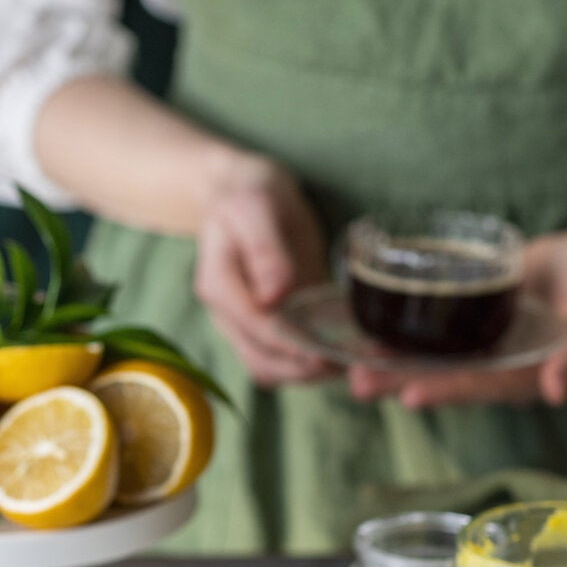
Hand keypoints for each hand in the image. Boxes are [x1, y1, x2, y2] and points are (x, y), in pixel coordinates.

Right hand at [194, 154, 336, 385]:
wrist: (245, 191)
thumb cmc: (251, 192)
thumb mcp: (257, 206)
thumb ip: (264, 249)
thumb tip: (274, 294)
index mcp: (219, 285)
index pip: (255, 328)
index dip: (290, 346)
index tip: (324, 355)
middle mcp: (227, 314)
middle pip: (260, 361)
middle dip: (301, 370)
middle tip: (345, 366)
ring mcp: (244, 324)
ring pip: (270, 368)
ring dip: (306, 375)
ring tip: (347, 366)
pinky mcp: (266, 325)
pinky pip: (283, 358)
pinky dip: (309, 364)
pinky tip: (338, 354)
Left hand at [348, 228, 566, 407]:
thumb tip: (557, 391)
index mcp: (527, 375)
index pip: (483, 386)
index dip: (448, 390)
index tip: (411, 394)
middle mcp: (495, 368)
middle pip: (444, 378)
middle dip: (400, 381)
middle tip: (357, 382)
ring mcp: (478, 348)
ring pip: (427, 360)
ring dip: (387, 362)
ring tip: (343, 366)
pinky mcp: (464, 324)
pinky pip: (427, 334)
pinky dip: (394, 334)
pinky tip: (356, 333)